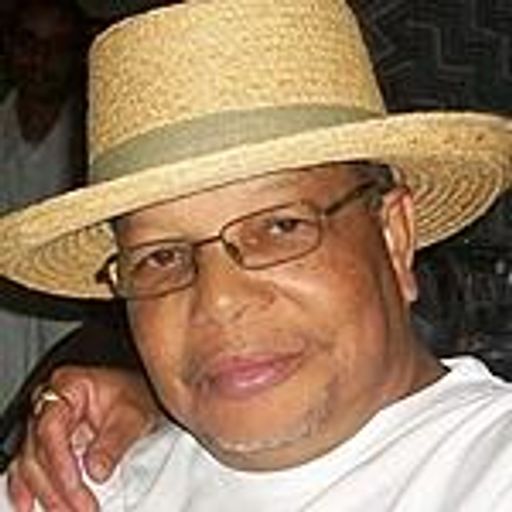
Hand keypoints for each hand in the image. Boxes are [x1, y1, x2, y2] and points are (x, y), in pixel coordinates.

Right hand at [7, 366, 160, 511]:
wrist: (140, 393)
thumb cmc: (135, 395)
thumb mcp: (133, 416)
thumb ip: (114, 442)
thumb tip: (95, 470)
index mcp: (68, 385)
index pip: (51, 428)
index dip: (60, 461)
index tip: (75, 485)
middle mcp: (50, 402)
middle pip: (38, 449)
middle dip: (56, 486)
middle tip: (78, 508)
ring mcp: (44, 421)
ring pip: (30, 462)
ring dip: (46, 492)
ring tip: (66, 511)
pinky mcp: (46, 440)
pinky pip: (28, 465)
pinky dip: (30, 488)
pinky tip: (31, 505)